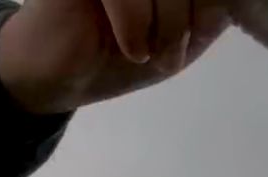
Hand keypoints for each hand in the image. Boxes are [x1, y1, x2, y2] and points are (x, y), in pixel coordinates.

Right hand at [0, 0, 230, 113]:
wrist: (53, 77)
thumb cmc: (117, 53)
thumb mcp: (183, 37)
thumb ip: (213, 8)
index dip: (207, 8)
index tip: (194, 33)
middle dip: (188, 18)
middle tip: (167, 52)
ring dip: (166, 26)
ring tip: (147, 53)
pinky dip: (136, 26)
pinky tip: (131, 49)